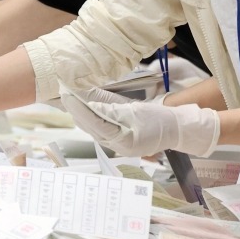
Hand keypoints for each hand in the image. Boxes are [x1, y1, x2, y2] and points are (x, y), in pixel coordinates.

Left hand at [59, 88, 219, 156]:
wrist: (176, 129)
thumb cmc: (159, 119)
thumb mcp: (136, 111)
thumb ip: (113, 110)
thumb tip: (91, 105)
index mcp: (123, 141)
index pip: (95, 124)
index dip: (80, 109)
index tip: (68, 96)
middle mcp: (116, 146)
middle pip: (89, 127)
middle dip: (75, 109)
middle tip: (63, 92)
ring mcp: (115, 145)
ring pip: (91, 128)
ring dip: (79, 112)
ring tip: (68, 96)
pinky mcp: (116, 140)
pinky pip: (98, 128)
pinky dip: (89, 116)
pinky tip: (80, 105)